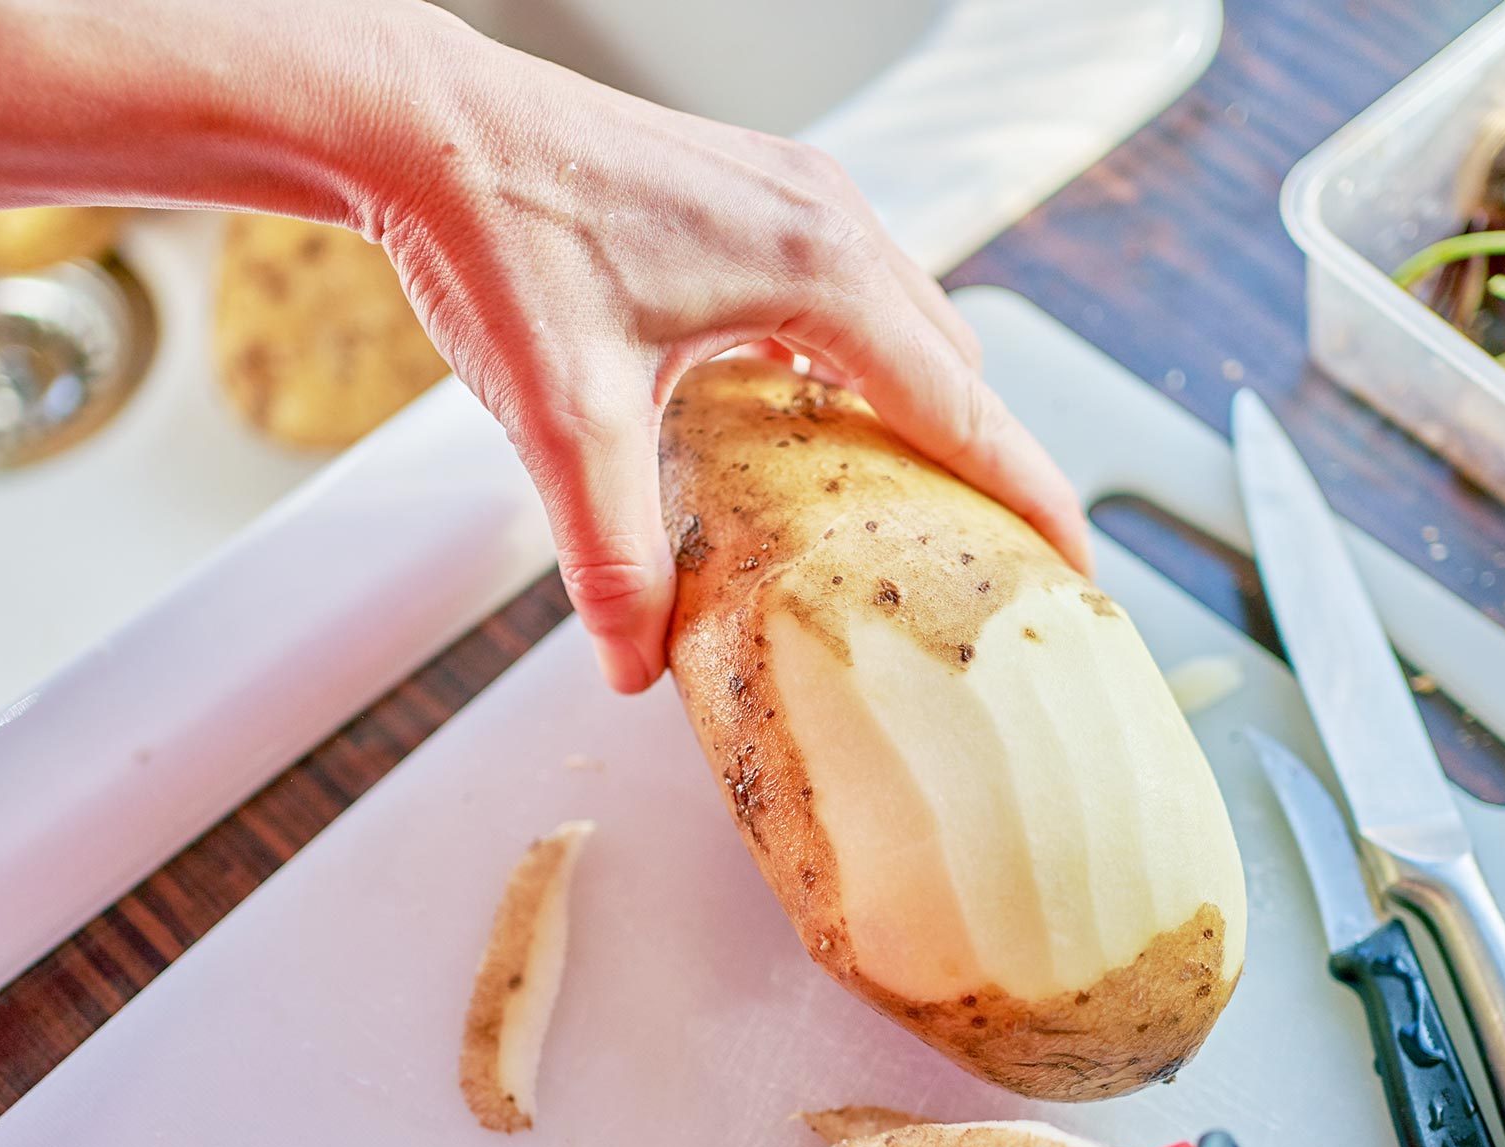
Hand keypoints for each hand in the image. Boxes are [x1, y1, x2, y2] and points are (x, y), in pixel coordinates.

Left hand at [370, 30, 1091, 690]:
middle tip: (985, 557)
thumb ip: (610, 552)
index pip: (962, 404)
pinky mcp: (757, 192)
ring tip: (907, 503)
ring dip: (919, 407)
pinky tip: (807, 420)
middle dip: (980, 460)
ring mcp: (798, 194)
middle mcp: (831, 216)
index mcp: (818, 268)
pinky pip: (852, 289)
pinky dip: (860, 361)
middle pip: (952, 362)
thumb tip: (633, 663)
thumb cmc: (501, 234)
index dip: (1027, 491)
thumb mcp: (565, 417)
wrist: (428, 125)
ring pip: (906, 319)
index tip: (1076, 560)